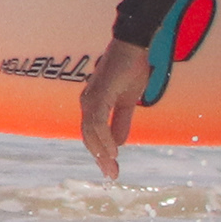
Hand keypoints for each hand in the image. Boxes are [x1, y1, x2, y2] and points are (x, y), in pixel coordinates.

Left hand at [77, 38, 155, 178]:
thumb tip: (118, 144)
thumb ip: (122, 122)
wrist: (133, 46)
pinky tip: (112, 150)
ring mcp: (90, 98)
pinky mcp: (98, 95)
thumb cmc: (131, 69)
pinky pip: (98, 122)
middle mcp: (87, 103)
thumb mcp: (129, 101)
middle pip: (88, 137)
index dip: (101, 153)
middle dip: (100, 158)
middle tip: (111, 175)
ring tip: (112, 165)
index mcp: (93, 105)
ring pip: (91, 132)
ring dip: (101, 151)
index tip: (111, 171)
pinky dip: (104, 137)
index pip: (92, 135)